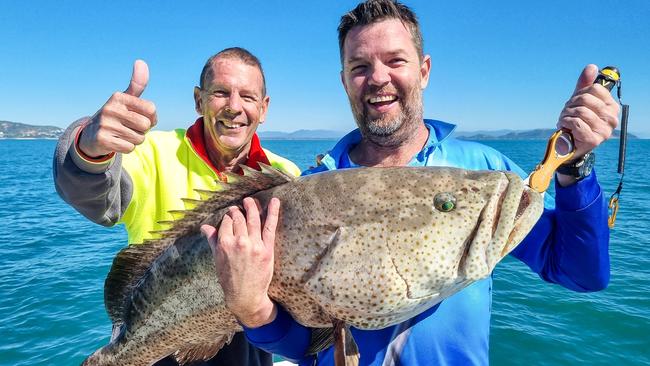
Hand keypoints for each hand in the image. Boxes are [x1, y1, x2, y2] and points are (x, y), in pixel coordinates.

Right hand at [78, 60, 157, 157]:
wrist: (91, 135)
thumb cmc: (116, 116)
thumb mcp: (125, 98)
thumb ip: (137, 84)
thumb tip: (141, 61)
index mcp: (119, 97)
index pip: (151, 109)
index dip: (151, 118)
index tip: (140, 117)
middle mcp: (110, 108)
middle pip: (146, 125)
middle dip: (142, 130)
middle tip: (129, 127)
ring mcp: (105, 124)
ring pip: (139, 138)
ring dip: (134, 140)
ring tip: (122, 134)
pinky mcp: (102, 140)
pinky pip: (129, 148)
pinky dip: (127, 148)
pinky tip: (116, 141)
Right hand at [201, 197, 279, 327]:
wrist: (245, 296)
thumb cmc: (229, 278)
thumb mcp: (217, 259)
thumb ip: (212, 240)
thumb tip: (204, 227)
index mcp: (224, 243)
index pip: (226, 222)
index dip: (228, 217)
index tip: (230, 215)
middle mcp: (239, 242)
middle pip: (239, 219)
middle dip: (237, 212)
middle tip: (238, 208)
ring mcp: (254, 244)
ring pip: (253, 219)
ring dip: (251, 207)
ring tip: (250, 201)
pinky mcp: (267, 249)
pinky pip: (270, 226)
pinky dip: (273, 212)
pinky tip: (275, 201)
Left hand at [557, 64, 619, 159]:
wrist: (570, 144)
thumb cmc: (577, 120)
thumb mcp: (580, 100)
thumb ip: (585, 84)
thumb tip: (591, 67)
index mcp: (611, 106)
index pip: (595, 88)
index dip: (580, 93)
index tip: (575, 101)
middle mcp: (612, 118)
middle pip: (586, 99)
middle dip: (570, 104)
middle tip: (567, 112)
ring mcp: (604, 130)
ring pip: (580, 111)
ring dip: (566, 114)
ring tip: (565, 119)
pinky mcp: (594, 140)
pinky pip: (576, 123)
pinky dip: (566, 123)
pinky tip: (564, 126)